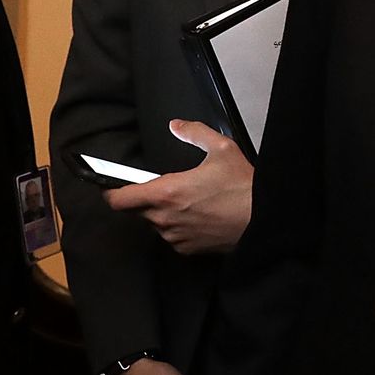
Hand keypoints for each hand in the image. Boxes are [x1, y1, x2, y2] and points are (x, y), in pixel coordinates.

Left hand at [105, 121, 252, 253]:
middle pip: (137, 210)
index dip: (112, 192)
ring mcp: (175, 236)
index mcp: (166, 192)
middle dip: (145, 199)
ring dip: (162, 214)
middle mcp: (165, 218)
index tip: (112, 187)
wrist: (262, 219)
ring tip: (188, 202)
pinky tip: (198, 216)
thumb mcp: (222, 148)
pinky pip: (172, 237)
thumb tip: (177, 125)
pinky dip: (178, 228)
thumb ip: (194, 132)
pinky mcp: (187, 249)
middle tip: (167, 188)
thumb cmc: (243, 187)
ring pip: (155, 224)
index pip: (120, 199)